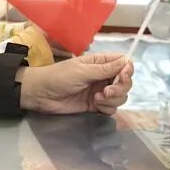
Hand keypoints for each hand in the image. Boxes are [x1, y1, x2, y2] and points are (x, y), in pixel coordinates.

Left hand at [17, 54, 132, 115]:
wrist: (42, 94)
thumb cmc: (59, 76)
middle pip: (125, 82)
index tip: (123, 76)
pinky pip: (111, 108)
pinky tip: (95, 106)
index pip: (123, 63)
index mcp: (100, 62)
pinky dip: (107, 108)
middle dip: (120, 88)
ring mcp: (100, 91)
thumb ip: (105, 69)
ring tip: (97, 98)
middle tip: (106, 90)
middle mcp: (102, 76)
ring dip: (113, 99)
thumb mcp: (82, 71)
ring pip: (120, 96)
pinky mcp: (95, 106)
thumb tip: (126, 61)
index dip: (127, 70)